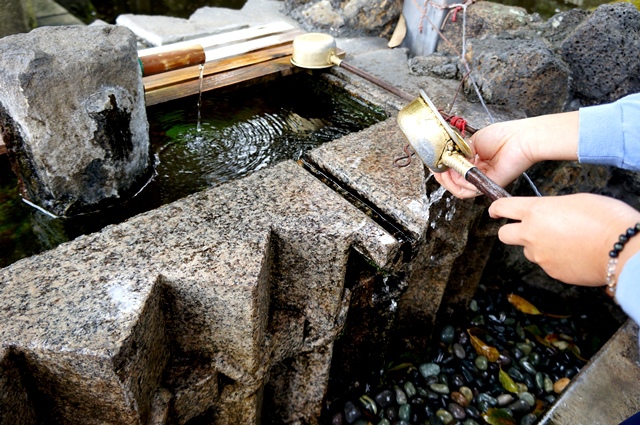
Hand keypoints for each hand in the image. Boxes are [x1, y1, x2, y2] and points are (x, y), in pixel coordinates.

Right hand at [434, 112, 579, 197]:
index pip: (454, 171)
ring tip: (446, 169)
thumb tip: (447, 161)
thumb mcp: (472, 142)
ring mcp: (482, 181)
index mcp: (475, 162)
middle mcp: (477, 173)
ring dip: (448, 180)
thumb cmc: (502, 136)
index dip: (443, 169)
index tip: (435, 163)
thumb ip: (459, 153)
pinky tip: (456, 172)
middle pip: (454, 183)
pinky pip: (468, 190)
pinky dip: (459, 182)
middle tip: (438, 169)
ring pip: (459, 189)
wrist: (519, 138)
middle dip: (442, 177)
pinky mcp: (487, 185)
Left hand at [489, 193, 639, 285]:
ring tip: (564, 241)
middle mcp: (531, 234)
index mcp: (536, 211)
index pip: (503, 207)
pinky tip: (573, 254)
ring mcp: (540, 256)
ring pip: (528, 251)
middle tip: (525, 228)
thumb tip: (546, 212)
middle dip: (511, 230)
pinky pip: (547, 264)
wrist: (623, 249)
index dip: (497, 208)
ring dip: (538, 246)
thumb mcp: (576, 200)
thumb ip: (552, 207)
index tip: (495, 210)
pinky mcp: (551, 272)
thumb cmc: (606, 220)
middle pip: (504, 234)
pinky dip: (555, 259)